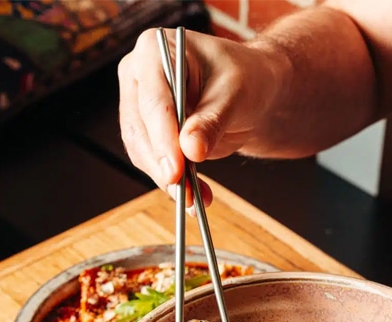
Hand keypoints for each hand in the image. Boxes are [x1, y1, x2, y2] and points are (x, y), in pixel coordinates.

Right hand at [118, 28, 283, 204]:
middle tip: (183, 192)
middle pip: (139, 130)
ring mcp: (141, 109)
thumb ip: (212, 121)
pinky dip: (174, 184)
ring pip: (142, 152)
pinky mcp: (151, 136)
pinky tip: (194, 198)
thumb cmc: (245, 79)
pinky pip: (155, 164)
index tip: (175, 169)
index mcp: (154, 52)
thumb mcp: (235, 94)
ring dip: (168, 181)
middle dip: (162, 165)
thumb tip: (190, 150)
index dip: (163, 138)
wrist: (252, 92)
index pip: (153, 101)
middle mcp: (139, 79)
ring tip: (195, 199)